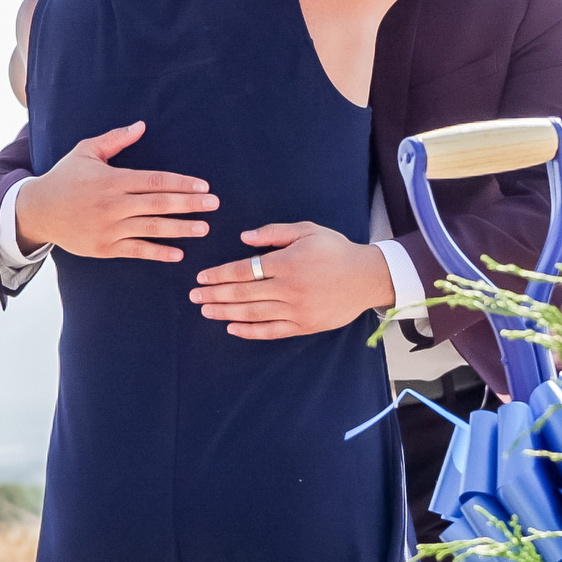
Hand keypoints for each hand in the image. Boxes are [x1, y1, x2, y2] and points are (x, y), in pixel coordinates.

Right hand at [11, 121, 217, 261]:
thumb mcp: (86, 152)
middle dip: (189, 204)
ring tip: (203, 228)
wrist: (37, 211)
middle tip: (214, 205)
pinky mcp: (104, 248)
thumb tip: (141, 125)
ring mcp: (108, 228)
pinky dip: (157, 253)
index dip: (181, 183)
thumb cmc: (65, 178)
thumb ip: (115, 140)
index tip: (203, 187)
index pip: (154, 180)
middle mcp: (112, 205)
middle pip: (158, 204)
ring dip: (180, 229)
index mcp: (112, 180)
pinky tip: (178, 254)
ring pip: (151, 229)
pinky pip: (136, 251)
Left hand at [189, 222, 395, 339]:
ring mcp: (296, 310)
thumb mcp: (307, 230)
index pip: (244, 270)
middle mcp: (289, 288)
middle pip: (243, 293)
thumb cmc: (335, 250)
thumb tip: (244, 238)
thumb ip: (274, 233)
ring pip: (253, 313)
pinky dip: (250, 331)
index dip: (219, 274)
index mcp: (288, 262)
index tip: (201, 277)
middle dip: (215, 294)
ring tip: (206, 310)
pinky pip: (271, 331)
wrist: (366, 277)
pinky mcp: (304, 326)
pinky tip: (232, 328)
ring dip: (225, 313)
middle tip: (194, 296)